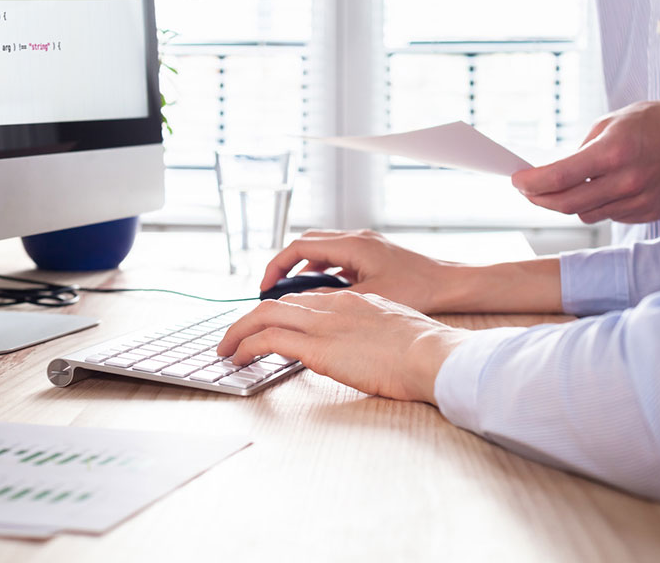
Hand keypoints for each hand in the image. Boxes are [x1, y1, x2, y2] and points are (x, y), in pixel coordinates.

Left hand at [217, 291, 468, 403]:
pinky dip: (247, 346)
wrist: (433, 355)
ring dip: (239, 332)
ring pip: (264, 316)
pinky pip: (268, 339)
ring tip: (226, 349)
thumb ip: (374, 332)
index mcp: (354, 301)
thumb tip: (367, 348)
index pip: (306, 300)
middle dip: (251, 319)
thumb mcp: (396, 331)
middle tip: (235, 336)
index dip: (282, 313)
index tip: (269, 326)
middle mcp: (334, 305)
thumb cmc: (426, 352)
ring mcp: (324, 323)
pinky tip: (238, 358)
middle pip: (279, 303)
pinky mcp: (317, 346)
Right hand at [260, 229, 457, 313]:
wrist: (451, 283)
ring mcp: (365, 244)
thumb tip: (302, 304)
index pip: (300, 246)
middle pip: (307, 244)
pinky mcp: (373, 254)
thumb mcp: (368, 298)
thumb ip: (331, 298)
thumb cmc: (418, 289)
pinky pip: (338, 257)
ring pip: (322, 250)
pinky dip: (323, 271)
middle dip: (286, 265)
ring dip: (304, 268)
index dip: (277, 266)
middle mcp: (356, 238)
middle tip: (272, 289)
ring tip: (293, 294)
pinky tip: (323, 292)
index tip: (265, 286)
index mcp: (352, 245)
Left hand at [511, 93, 659, 223]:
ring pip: (586, 214)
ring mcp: (640, 200)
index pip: (559, 178)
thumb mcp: (607, 124)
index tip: (517, 181)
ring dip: (569, 203)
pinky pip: (610, 216)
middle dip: (540, 199)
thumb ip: (579, 152)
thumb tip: (552, 175)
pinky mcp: (649, 212)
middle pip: (567, 204)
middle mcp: (626, 181)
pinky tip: (601, 189)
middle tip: (528, 191)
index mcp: (612, 153)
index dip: (531, 183)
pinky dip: (598, 205)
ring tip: (566, 187)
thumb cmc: (651, 122)